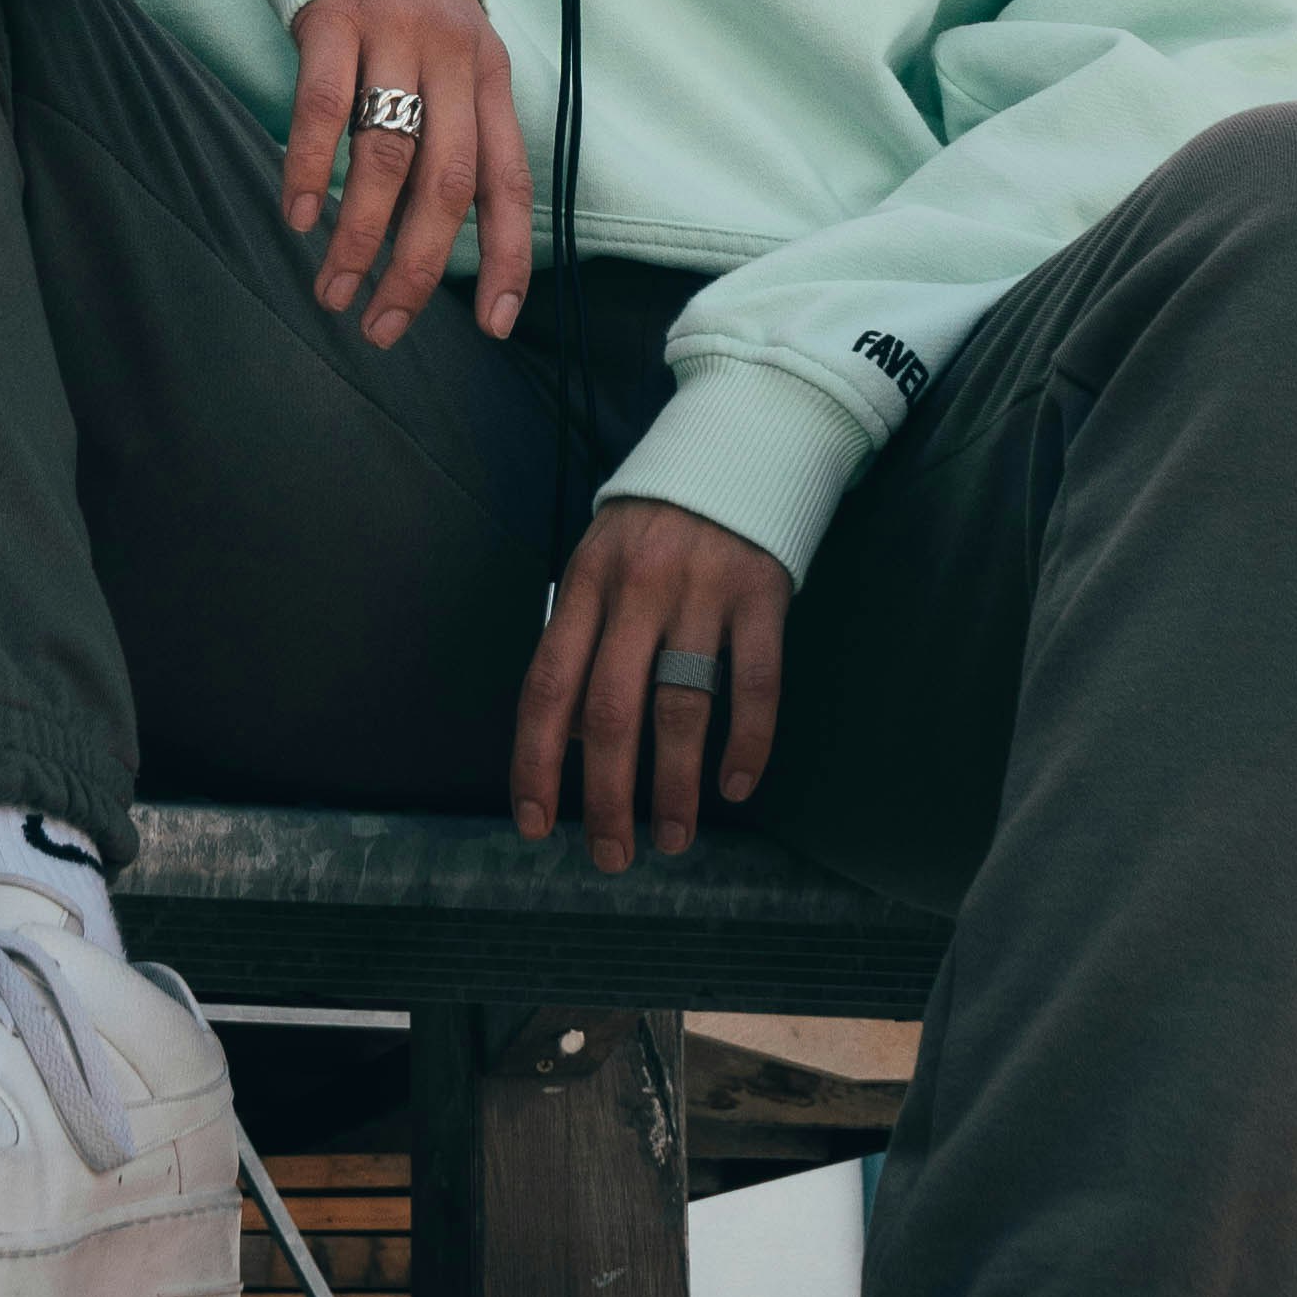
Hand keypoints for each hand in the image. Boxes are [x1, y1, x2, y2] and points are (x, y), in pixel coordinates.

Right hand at [282, 0, 532, 350]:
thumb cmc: (402, 13)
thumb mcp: (451, 62)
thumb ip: (453, 135)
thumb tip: (434, 243)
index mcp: (492, 78)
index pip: (510, 181)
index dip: (507, 256)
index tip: (493, 323)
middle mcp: (454, 58)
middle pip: (448, 184)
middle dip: (418, 267)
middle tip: (384, 325)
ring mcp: (395, 36)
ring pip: (387, 157)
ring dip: (359, 238)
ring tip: (333, 290)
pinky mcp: (335, 19)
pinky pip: (324, 108)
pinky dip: (312, 170)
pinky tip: (299, 217)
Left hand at [511, 497, 792, 869]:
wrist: (741, 442)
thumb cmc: (658, 522)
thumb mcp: (602, 560)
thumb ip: (584, 636)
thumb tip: (570, 741)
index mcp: (586, 582)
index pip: (548, 683)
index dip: (536, 760)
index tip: (533, 822)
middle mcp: (639, 588)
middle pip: (611, 709)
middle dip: (606, 796)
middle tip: (611, 855)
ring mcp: (704, 591)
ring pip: (681, 707)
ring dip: (674, 785)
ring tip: (672, 838)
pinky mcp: (763, 594)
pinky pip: (756, 683)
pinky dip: (747, 742)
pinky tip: (736, 785)